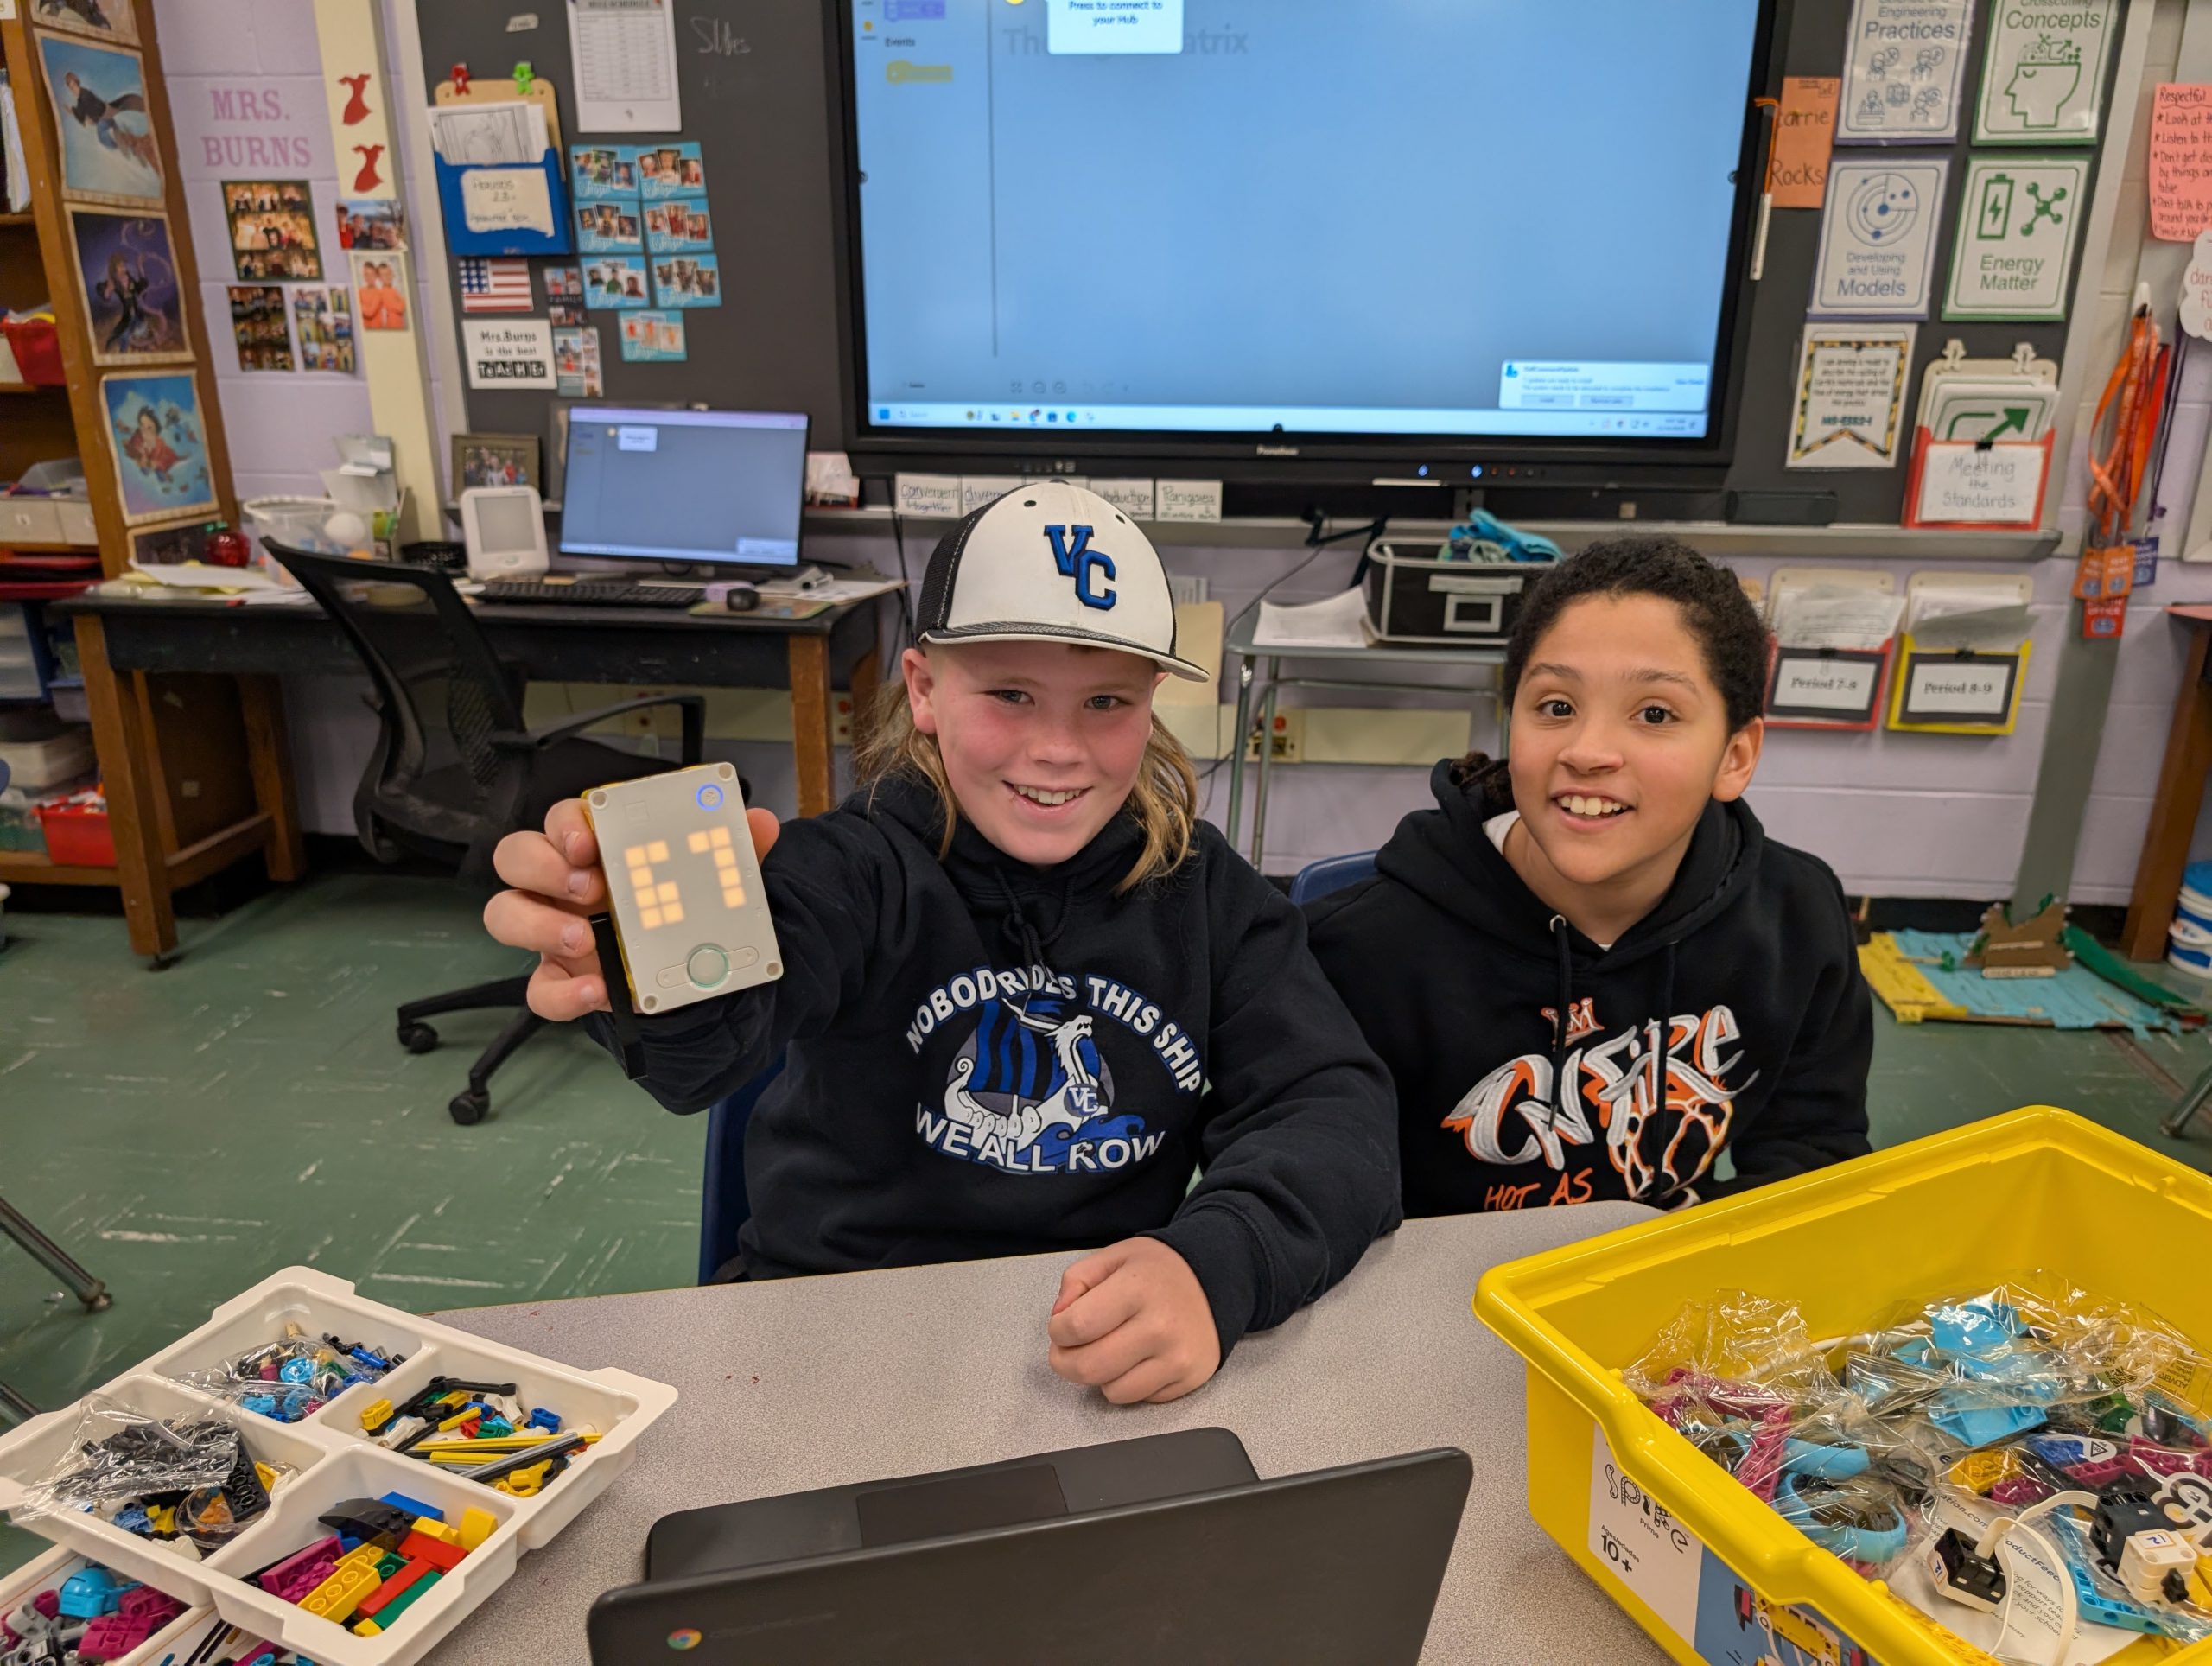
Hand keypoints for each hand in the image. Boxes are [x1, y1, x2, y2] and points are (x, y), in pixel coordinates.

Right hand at [484, 798, 778, 1020]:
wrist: (694, 980)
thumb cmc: (684, 912)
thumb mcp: (715, 880)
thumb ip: (733, 851)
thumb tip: (760, 822)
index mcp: (598, 848)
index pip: (561, 819)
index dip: (566, 824)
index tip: (589, 840)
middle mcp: (564, 883)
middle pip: (517, 856)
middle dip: (542, 865)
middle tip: (586, 885)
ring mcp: (554, 930)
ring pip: (506, 914)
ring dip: (538, 924)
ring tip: (585, 940)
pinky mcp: (561, 978)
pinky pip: (538, 987)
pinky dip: (562, 993)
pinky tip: (595, 991)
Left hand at [1046, 1238, 1220, 1404]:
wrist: (1217, 1280)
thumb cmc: (1161, 1270)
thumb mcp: (1114, 1257)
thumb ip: (1076, 1281)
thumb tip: (1059, 1318)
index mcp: (1137, 1289)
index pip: (1076, 1326)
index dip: (1058, 1331)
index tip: (1062, 1327)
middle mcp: (1160, 1327)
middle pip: (1088, 1368)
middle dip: (1066, 1361)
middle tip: (1071, 1348)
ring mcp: (1177, 1358)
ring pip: (1111, 1392)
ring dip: (1101, 1375)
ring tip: (1111, 1350)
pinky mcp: (1188, 1380)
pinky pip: (1139, 1399)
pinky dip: (1128, 1383)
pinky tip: (1137, 1358)